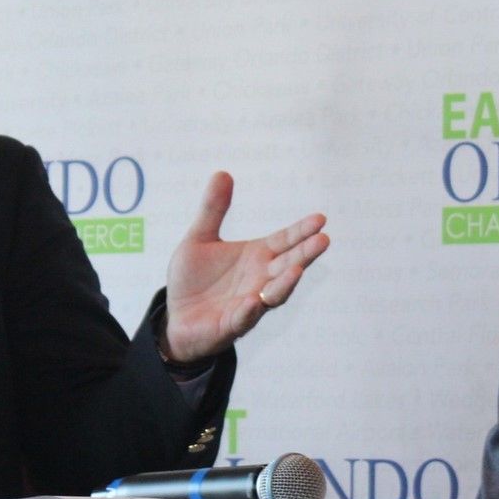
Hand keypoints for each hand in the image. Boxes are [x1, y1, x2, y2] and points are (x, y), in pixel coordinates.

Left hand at [160, 171, 327, 363]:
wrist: (175, 318)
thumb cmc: (193, 280)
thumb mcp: (199, 238)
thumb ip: (212, 209)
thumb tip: (222, 172)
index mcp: (257, 256)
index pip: (285, 241)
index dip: (301, 231)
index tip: (320, 219)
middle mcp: (260, 279)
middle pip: (288, 265)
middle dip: (305, 254)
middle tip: (323, 240)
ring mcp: (250, 304)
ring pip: (274, 294)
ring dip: (286, 283)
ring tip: (297, 270)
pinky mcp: (231, 325)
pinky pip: (243, 319)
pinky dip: (250, 311)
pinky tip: (254, 301)